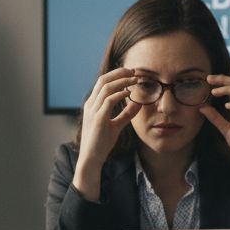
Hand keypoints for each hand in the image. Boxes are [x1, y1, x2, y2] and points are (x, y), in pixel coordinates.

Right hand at [73, 67, 140, 200]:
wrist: (91, 158)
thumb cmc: (101, 143)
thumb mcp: (116, 125)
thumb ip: (125, 114)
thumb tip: (138, 104)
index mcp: (92, 104)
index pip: (102, 82)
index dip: (116, 75)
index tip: (130, 73)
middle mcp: (91, 104)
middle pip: (103, 80)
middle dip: (119, 73)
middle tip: (134, 71)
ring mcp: (93, 111)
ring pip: (106, 87)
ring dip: (122, 81)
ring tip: (134, 80)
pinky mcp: (98, 119)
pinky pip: (108, 100)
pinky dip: (119, 94)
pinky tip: (129, 93)